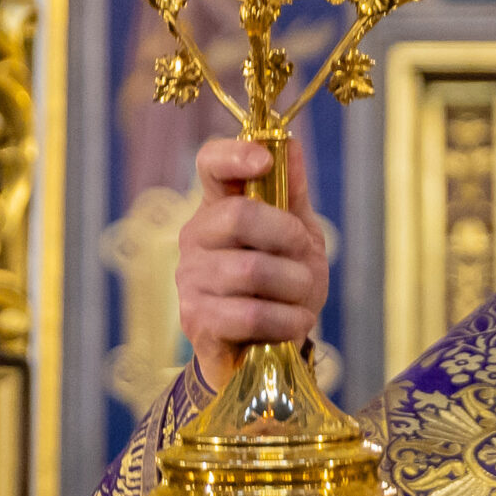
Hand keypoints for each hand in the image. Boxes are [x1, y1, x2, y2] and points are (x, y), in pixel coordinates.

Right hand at [176, 138, 328, 391]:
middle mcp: (195, 237)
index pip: (210, 164)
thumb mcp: (298, 237)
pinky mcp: (196, 319)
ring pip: (251, 269)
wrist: (266, 350)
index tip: (265, 161)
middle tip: (305, 257)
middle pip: (238, 216)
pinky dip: (287, 319)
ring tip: (303, 298)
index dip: (234, 155)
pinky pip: (251, 313)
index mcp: (219, 206)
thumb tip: (292, 144)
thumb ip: (292, 195)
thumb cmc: (282, 286)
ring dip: (295, 286)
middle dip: (288, 237)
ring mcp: (190, 278)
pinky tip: (295, 322)